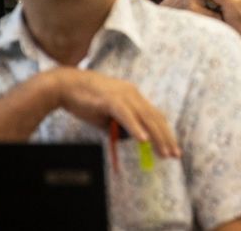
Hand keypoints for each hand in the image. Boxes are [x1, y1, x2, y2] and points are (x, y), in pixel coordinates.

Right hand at [49, 67, 179, 157]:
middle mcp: (133, 94)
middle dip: (167, 137)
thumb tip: (132, 138)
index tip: (172, 147)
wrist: (65, 86)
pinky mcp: (111, 100)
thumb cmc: (85, 100)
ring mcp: (123, 96)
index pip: (155, 115)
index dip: (165, 131)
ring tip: (164, 152)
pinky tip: (143, 140)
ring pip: (146, 117)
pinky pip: (127, 115)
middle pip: (155, 117)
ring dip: (156, 137)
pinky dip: (136, 128)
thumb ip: (121, 126)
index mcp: (133, 97)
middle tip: (175, 155)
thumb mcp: (107, 116)